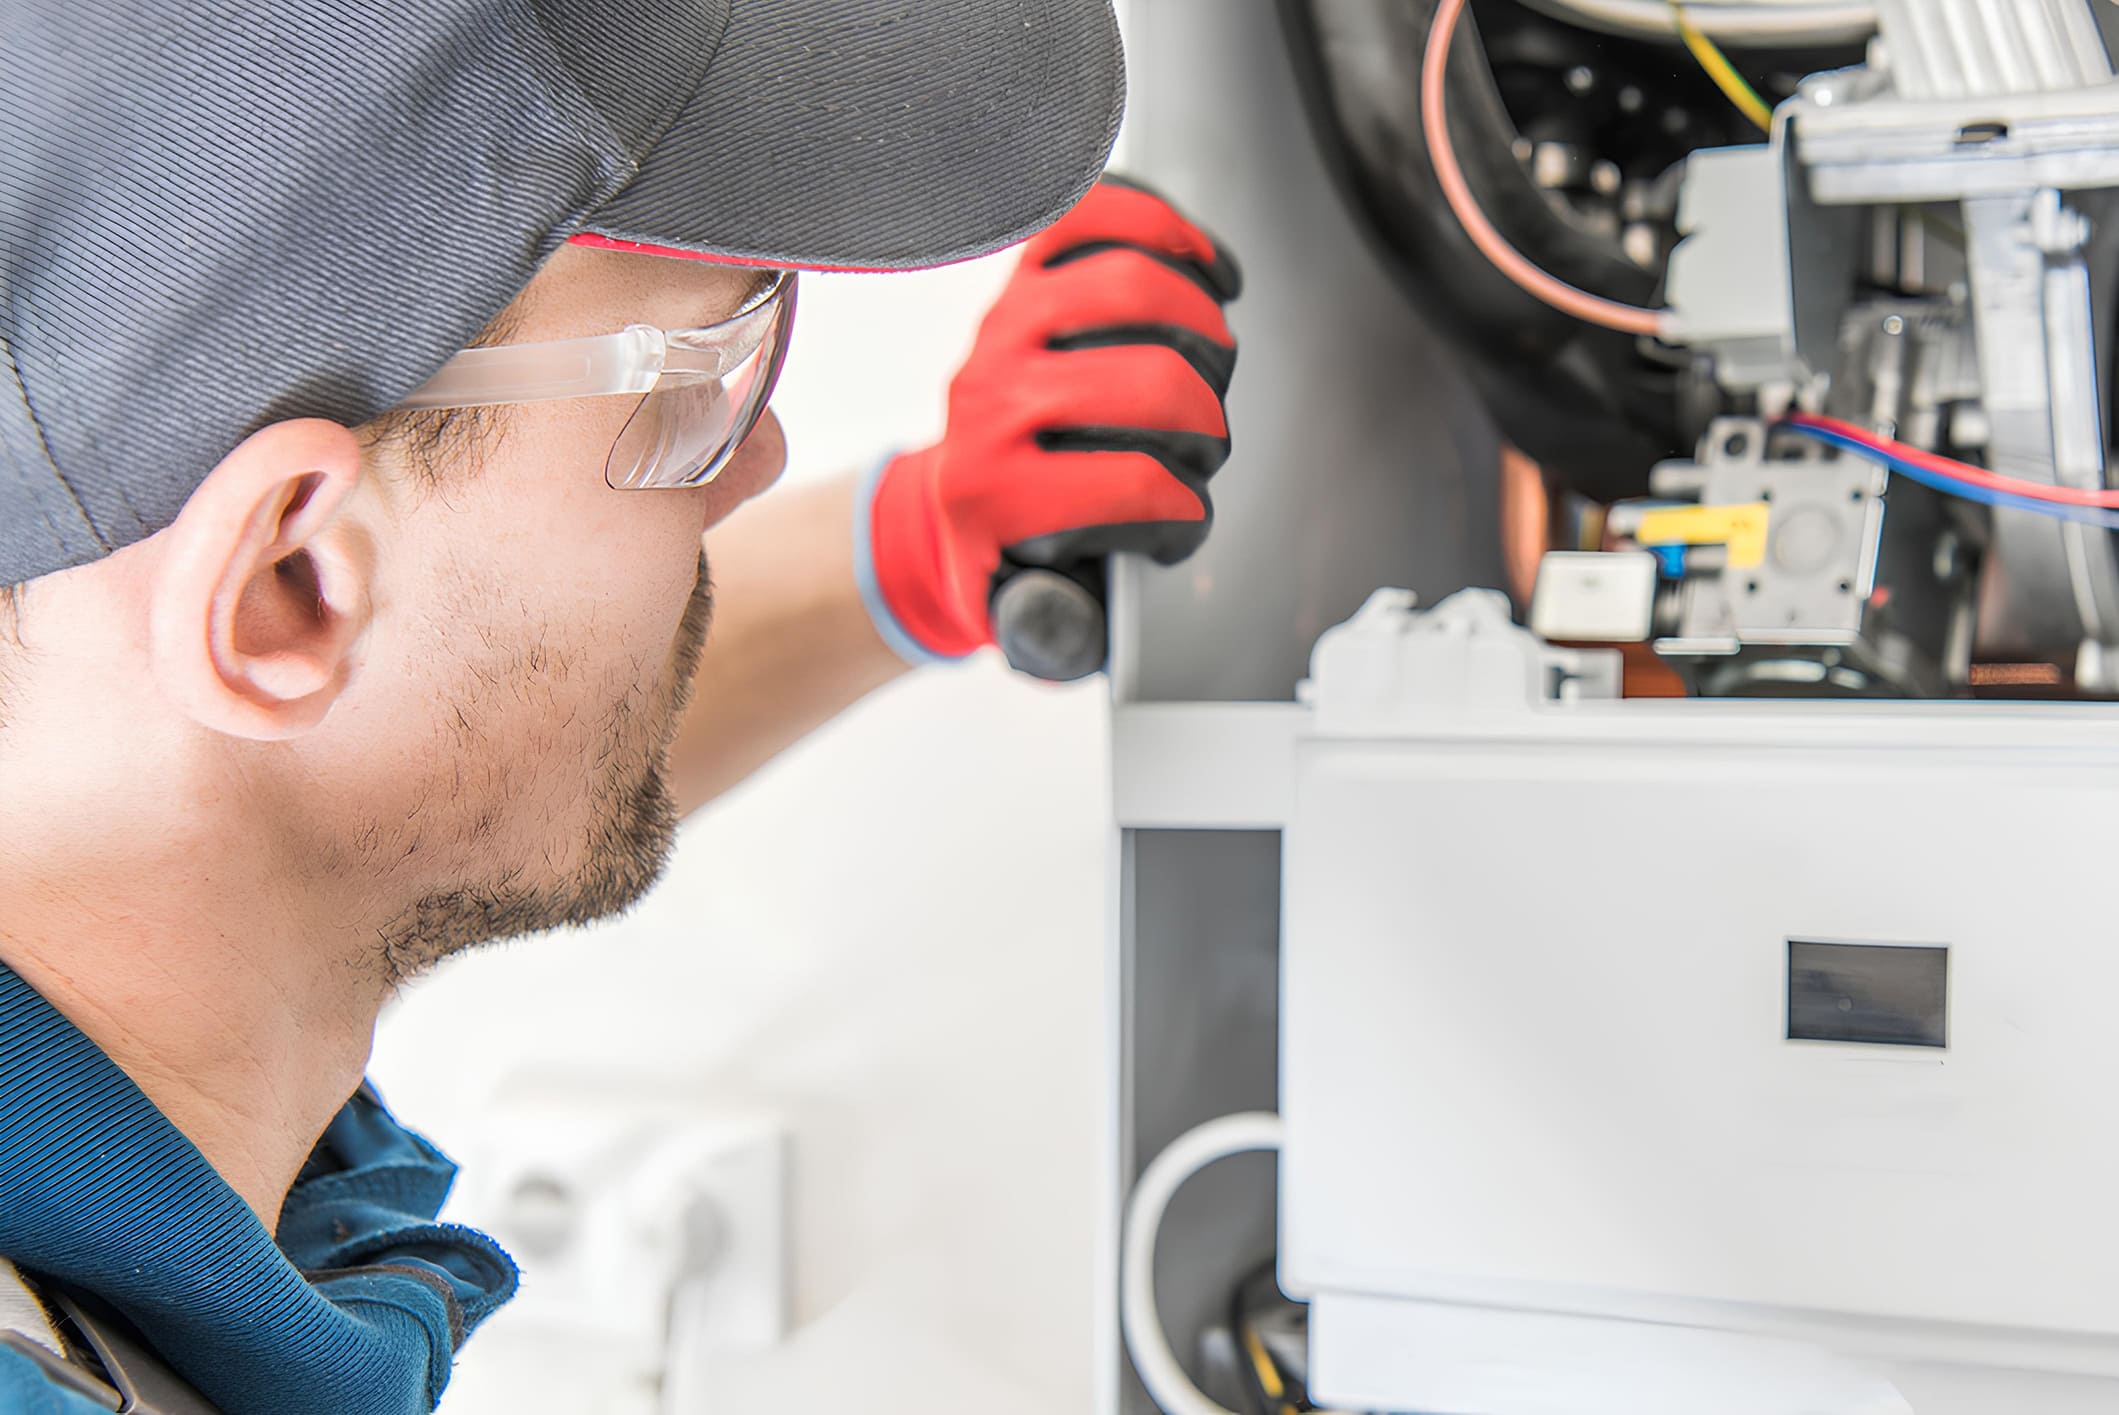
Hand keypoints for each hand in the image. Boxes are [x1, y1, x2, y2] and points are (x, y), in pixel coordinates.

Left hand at [856, 177, 1240, 663]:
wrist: (940, 511)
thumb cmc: (1004, 559)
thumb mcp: (1025, 622)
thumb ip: (1060, 634)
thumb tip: (1082, 620)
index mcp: (990, 494)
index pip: (1133, 484)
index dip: (1184, 511)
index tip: (1181, 523)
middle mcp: (988, 400)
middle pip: (1152, 381)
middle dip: (1205, 425)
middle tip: (1201, 449)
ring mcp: (1003, 327)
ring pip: (1136, 287)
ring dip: (1204, 333)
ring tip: (1208, 373)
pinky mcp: (1021, 275)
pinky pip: (1102, 213)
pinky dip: (1168, 232)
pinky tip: (1205, 274)